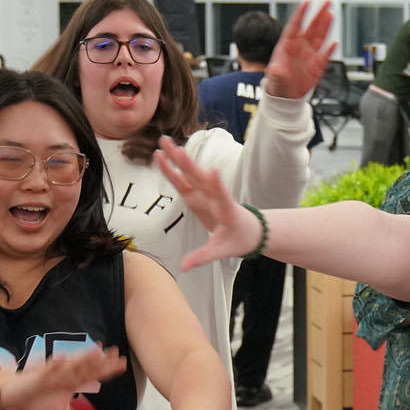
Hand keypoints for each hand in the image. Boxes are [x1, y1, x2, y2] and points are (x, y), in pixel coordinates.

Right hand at [0, 345, 128, 409]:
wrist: (11, 394)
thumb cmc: (35, 400)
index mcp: (71, 382)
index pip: (92, 375)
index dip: (107, 370)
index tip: (123, 364)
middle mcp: (64, 375)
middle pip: (86, 367)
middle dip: (100, 361)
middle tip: (117, 353)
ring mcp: (52, 373)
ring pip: (69, 365)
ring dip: (82, 358)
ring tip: (96, 351)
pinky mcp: (37, 376)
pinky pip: (46, 369)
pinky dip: (54, 364)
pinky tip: (63, 358)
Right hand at [155, 138, 264, 269]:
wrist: (248, 230)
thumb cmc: (238, 239)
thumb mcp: (221, 251)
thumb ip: (202, 257)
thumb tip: (183, 267)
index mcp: (226, 209)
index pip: (222, 196)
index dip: (218, 185)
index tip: (213, 173)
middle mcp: (215, 196)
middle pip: (200, 177)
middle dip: (188, 163)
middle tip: (176, 148)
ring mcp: (205, 192)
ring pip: (190, 173)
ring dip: (178, 157)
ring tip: (164, 141)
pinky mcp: (197, 194)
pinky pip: (182, 179)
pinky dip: (172, 169)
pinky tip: (160, 156)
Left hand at [261, 0, 335, 99]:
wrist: (286, 95)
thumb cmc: (278, 83)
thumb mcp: (274, 78)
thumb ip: (276, 73)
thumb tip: (274, 69)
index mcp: (287, 45)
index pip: (295, 25)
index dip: (301, 13)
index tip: (306, 1)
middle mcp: (300, 46)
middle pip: (311, 26)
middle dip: (318, 13)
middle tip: (326, 1)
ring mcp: (310, 54)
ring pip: (320, 36)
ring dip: (326, 25)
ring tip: (331, 14)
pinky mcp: (318, 65)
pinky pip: (326, 55)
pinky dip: (331, 49)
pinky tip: (336, 42)